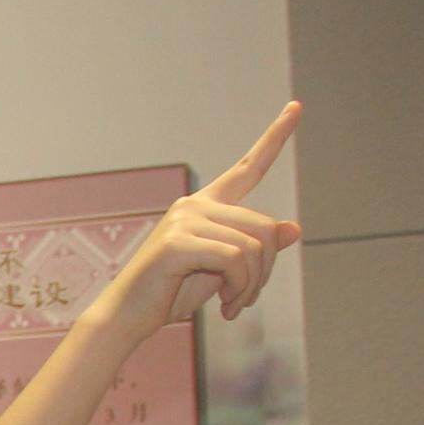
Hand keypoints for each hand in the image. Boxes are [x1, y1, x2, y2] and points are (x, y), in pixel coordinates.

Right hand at [82, 101, 302, 334]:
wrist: (127, 317)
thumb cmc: (170, 293)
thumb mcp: (223, 270)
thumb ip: (254, 248)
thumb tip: (294, 228)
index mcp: (206, 206)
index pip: (248, 169)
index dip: (274, 138)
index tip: (296, 107)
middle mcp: (195, 205)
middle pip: (264, 227)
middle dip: (264, 271)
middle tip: (245, 301)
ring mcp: (185, 220)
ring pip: (252, 248)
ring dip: (251, 286)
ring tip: (233, 305)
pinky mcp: (178, 242)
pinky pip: (235, 260)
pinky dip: (239, 287)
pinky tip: (225, 307)